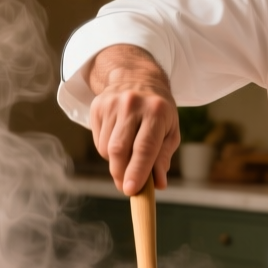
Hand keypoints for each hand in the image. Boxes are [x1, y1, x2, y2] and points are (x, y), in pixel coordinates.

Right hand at [86, 45, 179, 194]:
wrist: (136, 77)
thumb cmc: (158, 111)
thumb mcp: (170, 131)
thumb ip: (163, 158)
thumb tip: (158, 184)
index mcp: (156, 111)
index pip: (144, 147)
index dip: (137, 172)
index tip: (130, 191)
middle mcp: (132, 105)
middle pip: (119, 150)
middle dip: (121, 174)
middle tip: (126, 187)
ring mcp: (112, 104)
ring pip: (107, 149)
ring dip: (116, 162)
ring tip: (128, 156)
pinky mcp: (97, 106)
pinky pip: (98, 141)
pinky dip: (107, 151)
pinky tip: (118, 140)